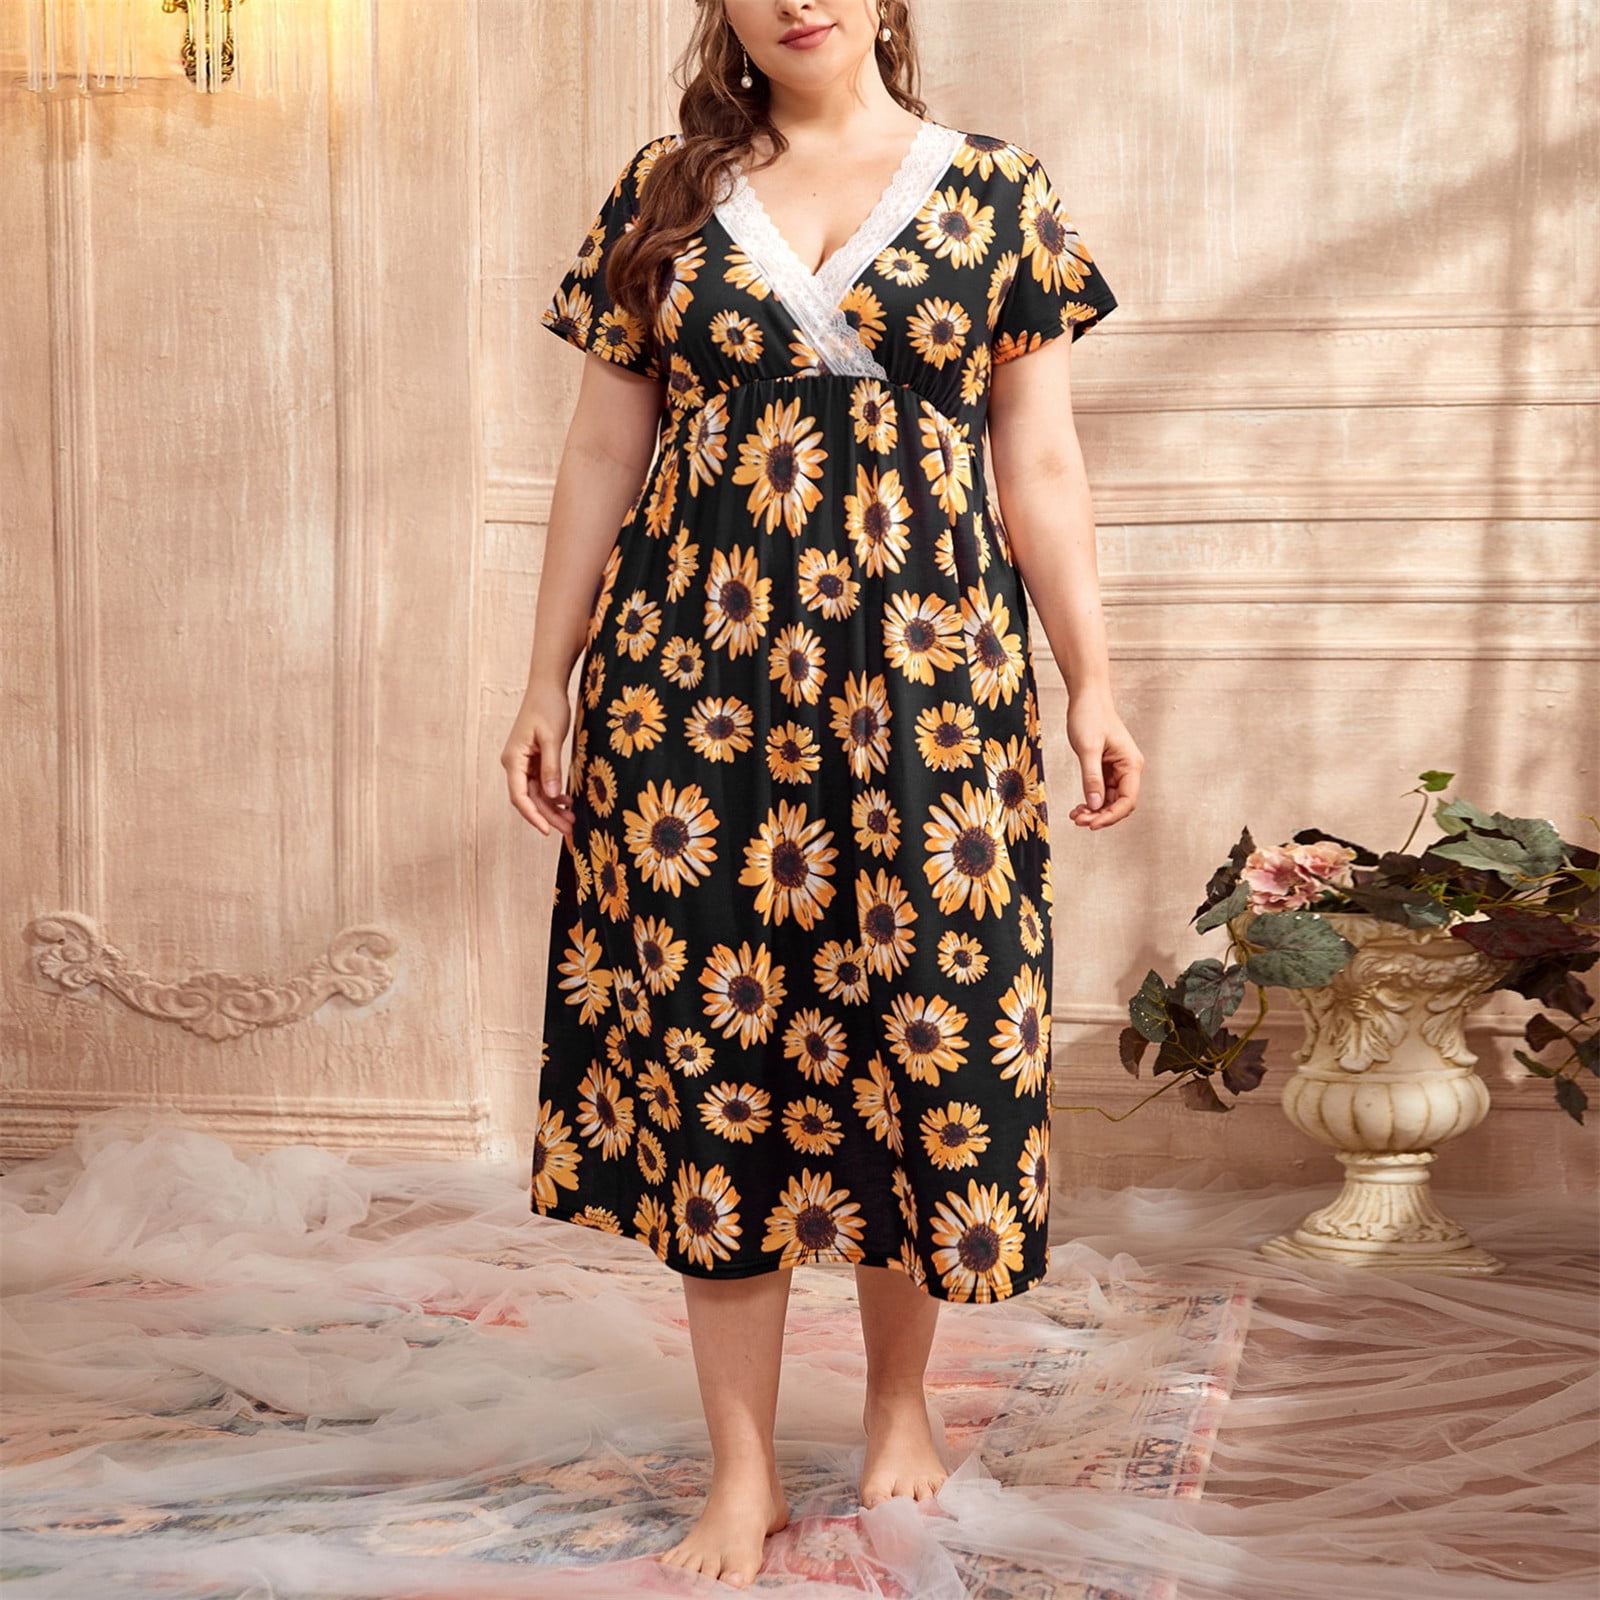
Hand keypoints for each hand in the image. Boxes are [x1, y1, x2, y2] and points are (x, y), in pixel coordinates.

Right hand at [502, 679, 574, 837]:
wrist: (547, 687)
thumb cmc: (547, 707)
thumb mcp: (551, 738)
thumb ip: (551, 767)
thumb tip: (551, 795)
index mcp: (513, 760)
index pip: (520, 796)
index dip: (533, 816)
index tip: (547, 830)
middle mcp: (514, 764)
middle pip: (529, 799)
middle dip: (548, 816)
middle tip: (569, 831)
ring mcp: (523, 763)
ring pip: (536, 794)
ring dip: (552, 808)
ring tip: (571, 821)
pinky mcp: (533, 760)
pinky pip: (541, 784)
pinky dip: (553, 794)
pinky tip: (567, 801)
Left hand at [1064, 686, 1142, 828]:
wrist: (1086, 697)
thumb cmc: (1090, 716)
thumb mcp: (1088, 748)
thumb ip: (1092, 778)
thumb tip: (1095, 805)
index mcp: (1131, 764)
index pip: (1127, 800)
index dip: (1111, 816)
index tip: (1092, 824)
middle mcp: (1128, 769)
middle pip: (1119, 804)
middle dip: (1101, 816)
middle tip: (1078, 820)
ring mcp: (1117, 769)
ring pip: (1110, 800)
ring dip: (1095, 811)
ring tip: (1075, 815)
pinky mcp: (1106, 767)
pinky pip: (1102, 791)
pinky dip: (1091, 801)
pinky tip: (1079, 806)